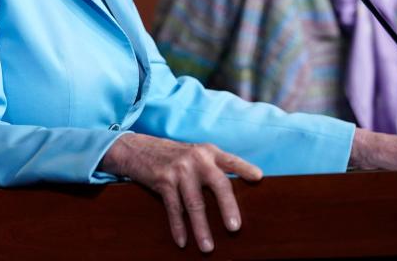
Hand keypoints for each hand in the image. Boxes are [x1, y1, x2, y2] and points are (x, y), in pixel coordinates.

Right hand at [99, 133, 261, 252]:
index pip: (231, 161)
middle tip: (234, 227)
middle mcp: (196, 159)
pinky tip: (182, 241)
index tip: (258, 178)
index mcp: (208, 152)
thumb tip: (234, 195)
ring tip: (208, 247)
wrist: (138, 149)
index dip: (245, 168)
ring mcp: (179, 169)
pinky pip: (174, 208)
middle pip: (217, 184)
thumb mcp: (195, 155)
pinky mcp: (163, 180)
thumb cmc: (174, 157)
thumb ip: (213, 167)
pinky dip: (178, 227)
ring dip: (201, 228)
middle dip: (227, 207)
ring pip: (194, 203)